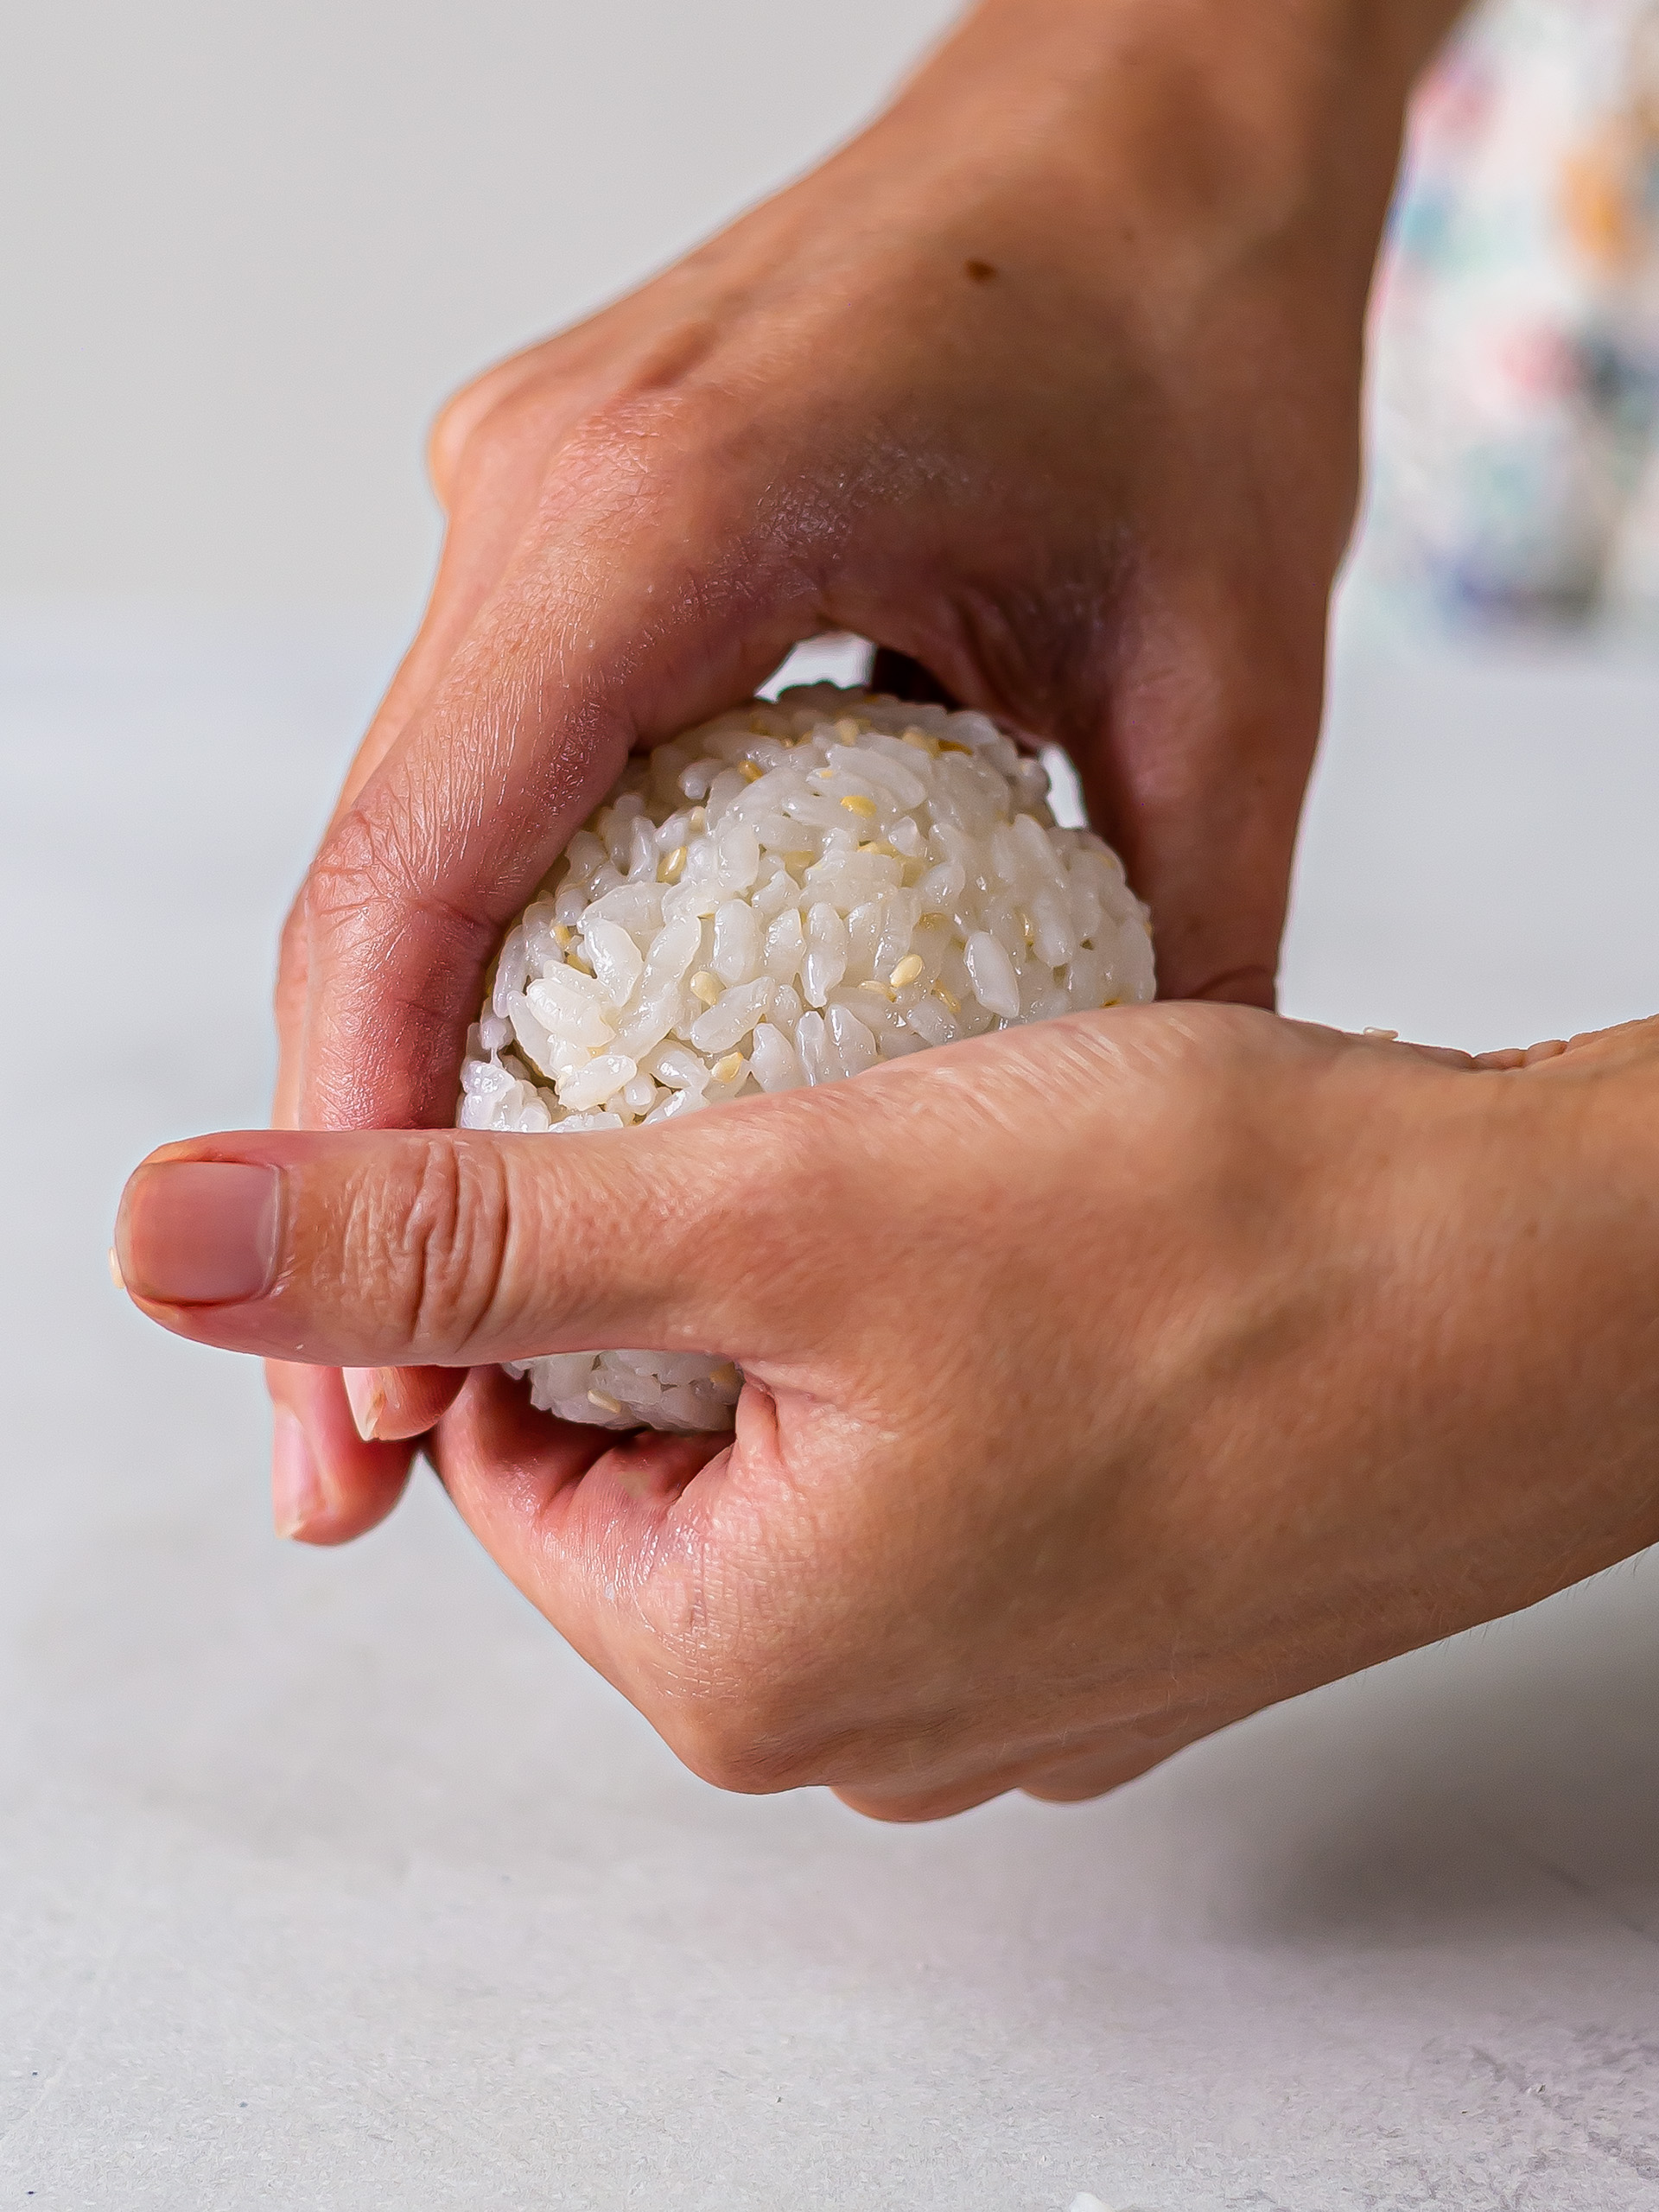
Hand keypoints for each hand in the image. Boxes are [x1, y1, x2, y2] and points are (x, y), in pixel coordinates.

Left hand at [117, 1008, 1658, 1818]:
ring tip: (946, 1161)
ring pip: (814, 1452)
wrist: (1571, 1295)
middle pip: (658, 1460)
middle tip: (814, 1112)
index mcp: (750, 1666)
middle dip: (695, 1276)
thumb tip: (170, 1244)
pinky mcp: (1131, 1618)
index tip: (657, 1108)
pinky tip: (1058, 1241)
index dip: (543, 1251)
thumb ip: (453, 1234)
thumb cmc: (1222, 1242)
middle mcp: (878, 1726)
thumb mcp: (778, 1200)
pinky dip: (957, 1347)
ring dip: (835, 1299)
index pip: (501, 1456)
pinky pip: (955, 1473)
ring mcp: (1021, 1688)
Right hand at [267, 0, 1462, 1532]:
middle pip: (372, 893)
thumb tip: (1118, 1209)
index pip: (425, 881)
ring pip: (409, 851)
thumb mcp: (1230, 671)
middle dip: (355, 1190)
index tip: (364, 1393)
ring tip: (428, 1340)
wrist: (1147, 112)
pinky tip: (539, 1131)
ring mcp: (527, 504)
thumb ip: (1172, 947)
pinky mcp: (565, 532)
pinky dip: (494, 972)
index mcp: (665, 518)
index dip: (369, 1164)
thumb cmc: (1191, 337)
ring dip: (401, 1095)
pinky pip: (490, 787)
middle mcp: (538, 498)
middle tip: (351, 1456)